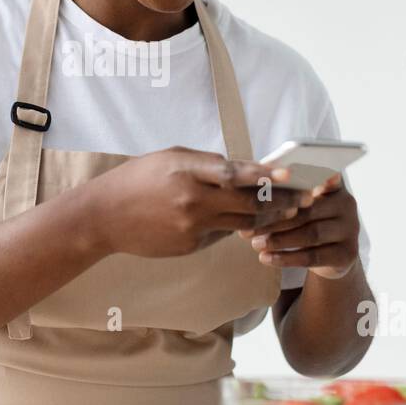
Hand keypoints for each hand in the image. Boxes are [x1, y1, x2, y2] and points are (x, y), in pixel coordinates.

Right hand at [84, 147, 312, 258]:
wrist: (104, 216)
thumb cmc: (138, 178)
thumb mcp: (171, 158)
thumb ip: (207, 163)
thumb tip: (242, 170)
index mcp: (186, 170)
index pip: (234, 172)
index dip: (264, 175)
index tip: (288, 174)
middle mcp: (192, 200)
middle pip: (247, 204)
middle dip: (278, 202)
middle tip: (301, 199)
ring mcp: (191, 226)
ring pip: (240, 223)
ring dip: (263, 218)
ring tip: (283, 212)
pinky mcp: (189, 246)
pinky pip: (220, 235)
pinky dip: (231, 227)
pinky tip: (240, 222)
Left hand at [238, 173, 358, 278]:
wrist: (330, 258)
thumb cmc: (307, 223)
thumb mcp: (300, 206)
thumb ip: (287, 193)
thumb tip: (257, 182)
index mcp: (334, 186)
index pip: (319, 178)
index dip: (303, 179)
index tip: (278, 179)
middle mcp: (347, 205)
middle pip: (307, 211)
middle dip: (275, 220)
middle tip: (247, 228)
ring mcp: (351, 230)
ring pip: (311, 234)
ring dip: (279, 240)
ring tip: (255, 244)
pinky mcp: (348, 253)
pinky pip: (314, 256)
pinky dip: (287, 258)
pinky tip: (265, 258)